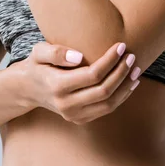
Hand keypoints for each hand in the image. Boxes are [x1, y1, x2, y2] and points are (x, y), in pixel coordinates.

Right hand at [13, 41, 140, 124]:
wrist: (28, 89)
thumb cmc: (37, 64)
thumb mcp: (39, 51)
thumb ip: (56, 51)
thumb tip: (79, 57)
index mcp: (57, 86)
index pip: (92, 74)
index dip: (110, 61)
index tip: (121, 46)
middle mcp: (66, 105)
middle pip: (103, 90)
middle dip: (121, 72)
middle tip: (132, 56)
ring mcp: (74, 115)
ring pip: (108, 104)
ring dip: (125, 87)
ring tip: (136, 69)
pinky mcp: (80, 120)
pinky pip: (106, 110)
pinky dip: (121, 97)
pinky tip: (130, 83)